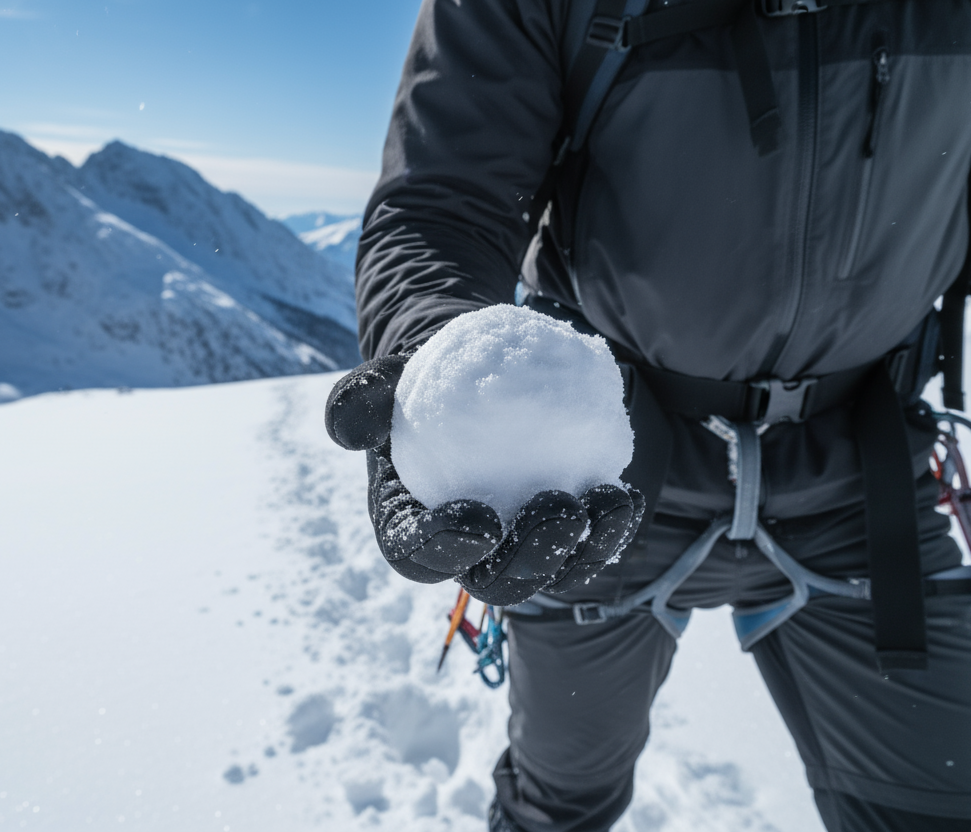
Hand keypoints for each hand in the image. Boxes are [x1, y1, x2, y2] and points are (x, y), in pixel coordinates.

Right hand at [326, 356, 642, 604]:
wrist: (467, 373)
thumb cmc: (418, 380)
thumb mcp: (383, 379)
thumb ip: (360, 400)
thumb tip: (347, 426)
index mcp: (409, 529)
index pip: (419, 555)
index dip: (446, 548)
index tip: (479, 515)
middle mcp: (465, 553)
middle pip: (494, 581)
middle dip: (530, 561)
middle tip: (558, 508)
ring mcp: (516, 546)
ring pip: (551, 571)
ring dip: (584, 549)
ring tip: (607, 502)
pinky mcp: (560, 530)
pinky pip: (588, 544)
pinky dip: (610, 527)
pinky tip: (623, 494)